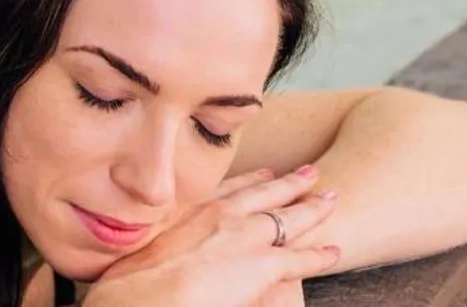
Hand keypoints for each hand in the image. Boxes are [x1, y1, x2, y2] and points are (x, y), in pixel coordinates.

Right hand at [78, 166, 338, 306]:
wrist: (147, 296)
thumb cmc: (133, 279)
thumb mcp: (139, 249)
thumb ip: (156, 243)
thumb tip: (154, 253)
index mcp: (191, 209)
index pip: (227, 189)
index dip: (248, 181)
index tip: (263, 172)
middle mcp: (221, 215)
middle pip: (263, 194)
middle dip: (288, 183)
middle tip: (309, 172)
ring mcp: (245, 237)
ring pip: (288, 218)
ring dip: (311, 208)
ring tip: (330, 198)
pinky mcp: (263, 265)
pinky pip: (300, 259)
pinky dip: (319, 255)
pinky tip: (333, 251)